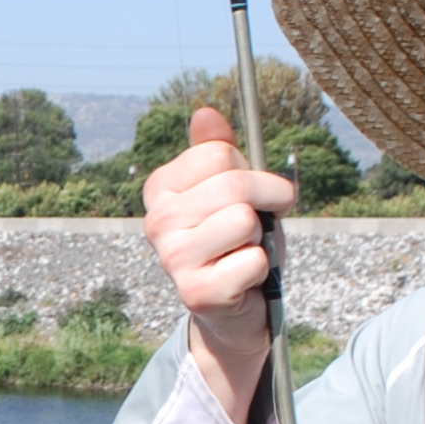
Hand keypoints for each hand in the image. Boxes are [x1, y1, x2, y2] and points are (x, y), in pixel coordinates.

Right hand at [142, 105, 295, 423]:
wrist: (234, 310)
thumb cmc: (237, 243)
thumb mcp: (233, 190)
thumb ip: (218, 151)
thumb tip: (205, 112)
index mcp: (160, 188)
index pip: (219, 152)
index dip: (252, 171)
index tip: (253, 194)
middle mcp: (157, 221)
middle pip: (234, 184)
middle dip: (267, 200)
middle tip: (261, 224)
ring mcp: (172, 258)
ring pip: (244, 220)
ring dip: (260, 238)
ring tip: (245, 252)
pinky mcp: (195, 292)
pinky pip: (253, 260)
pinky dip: (261, 270)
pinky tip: (243, 280)